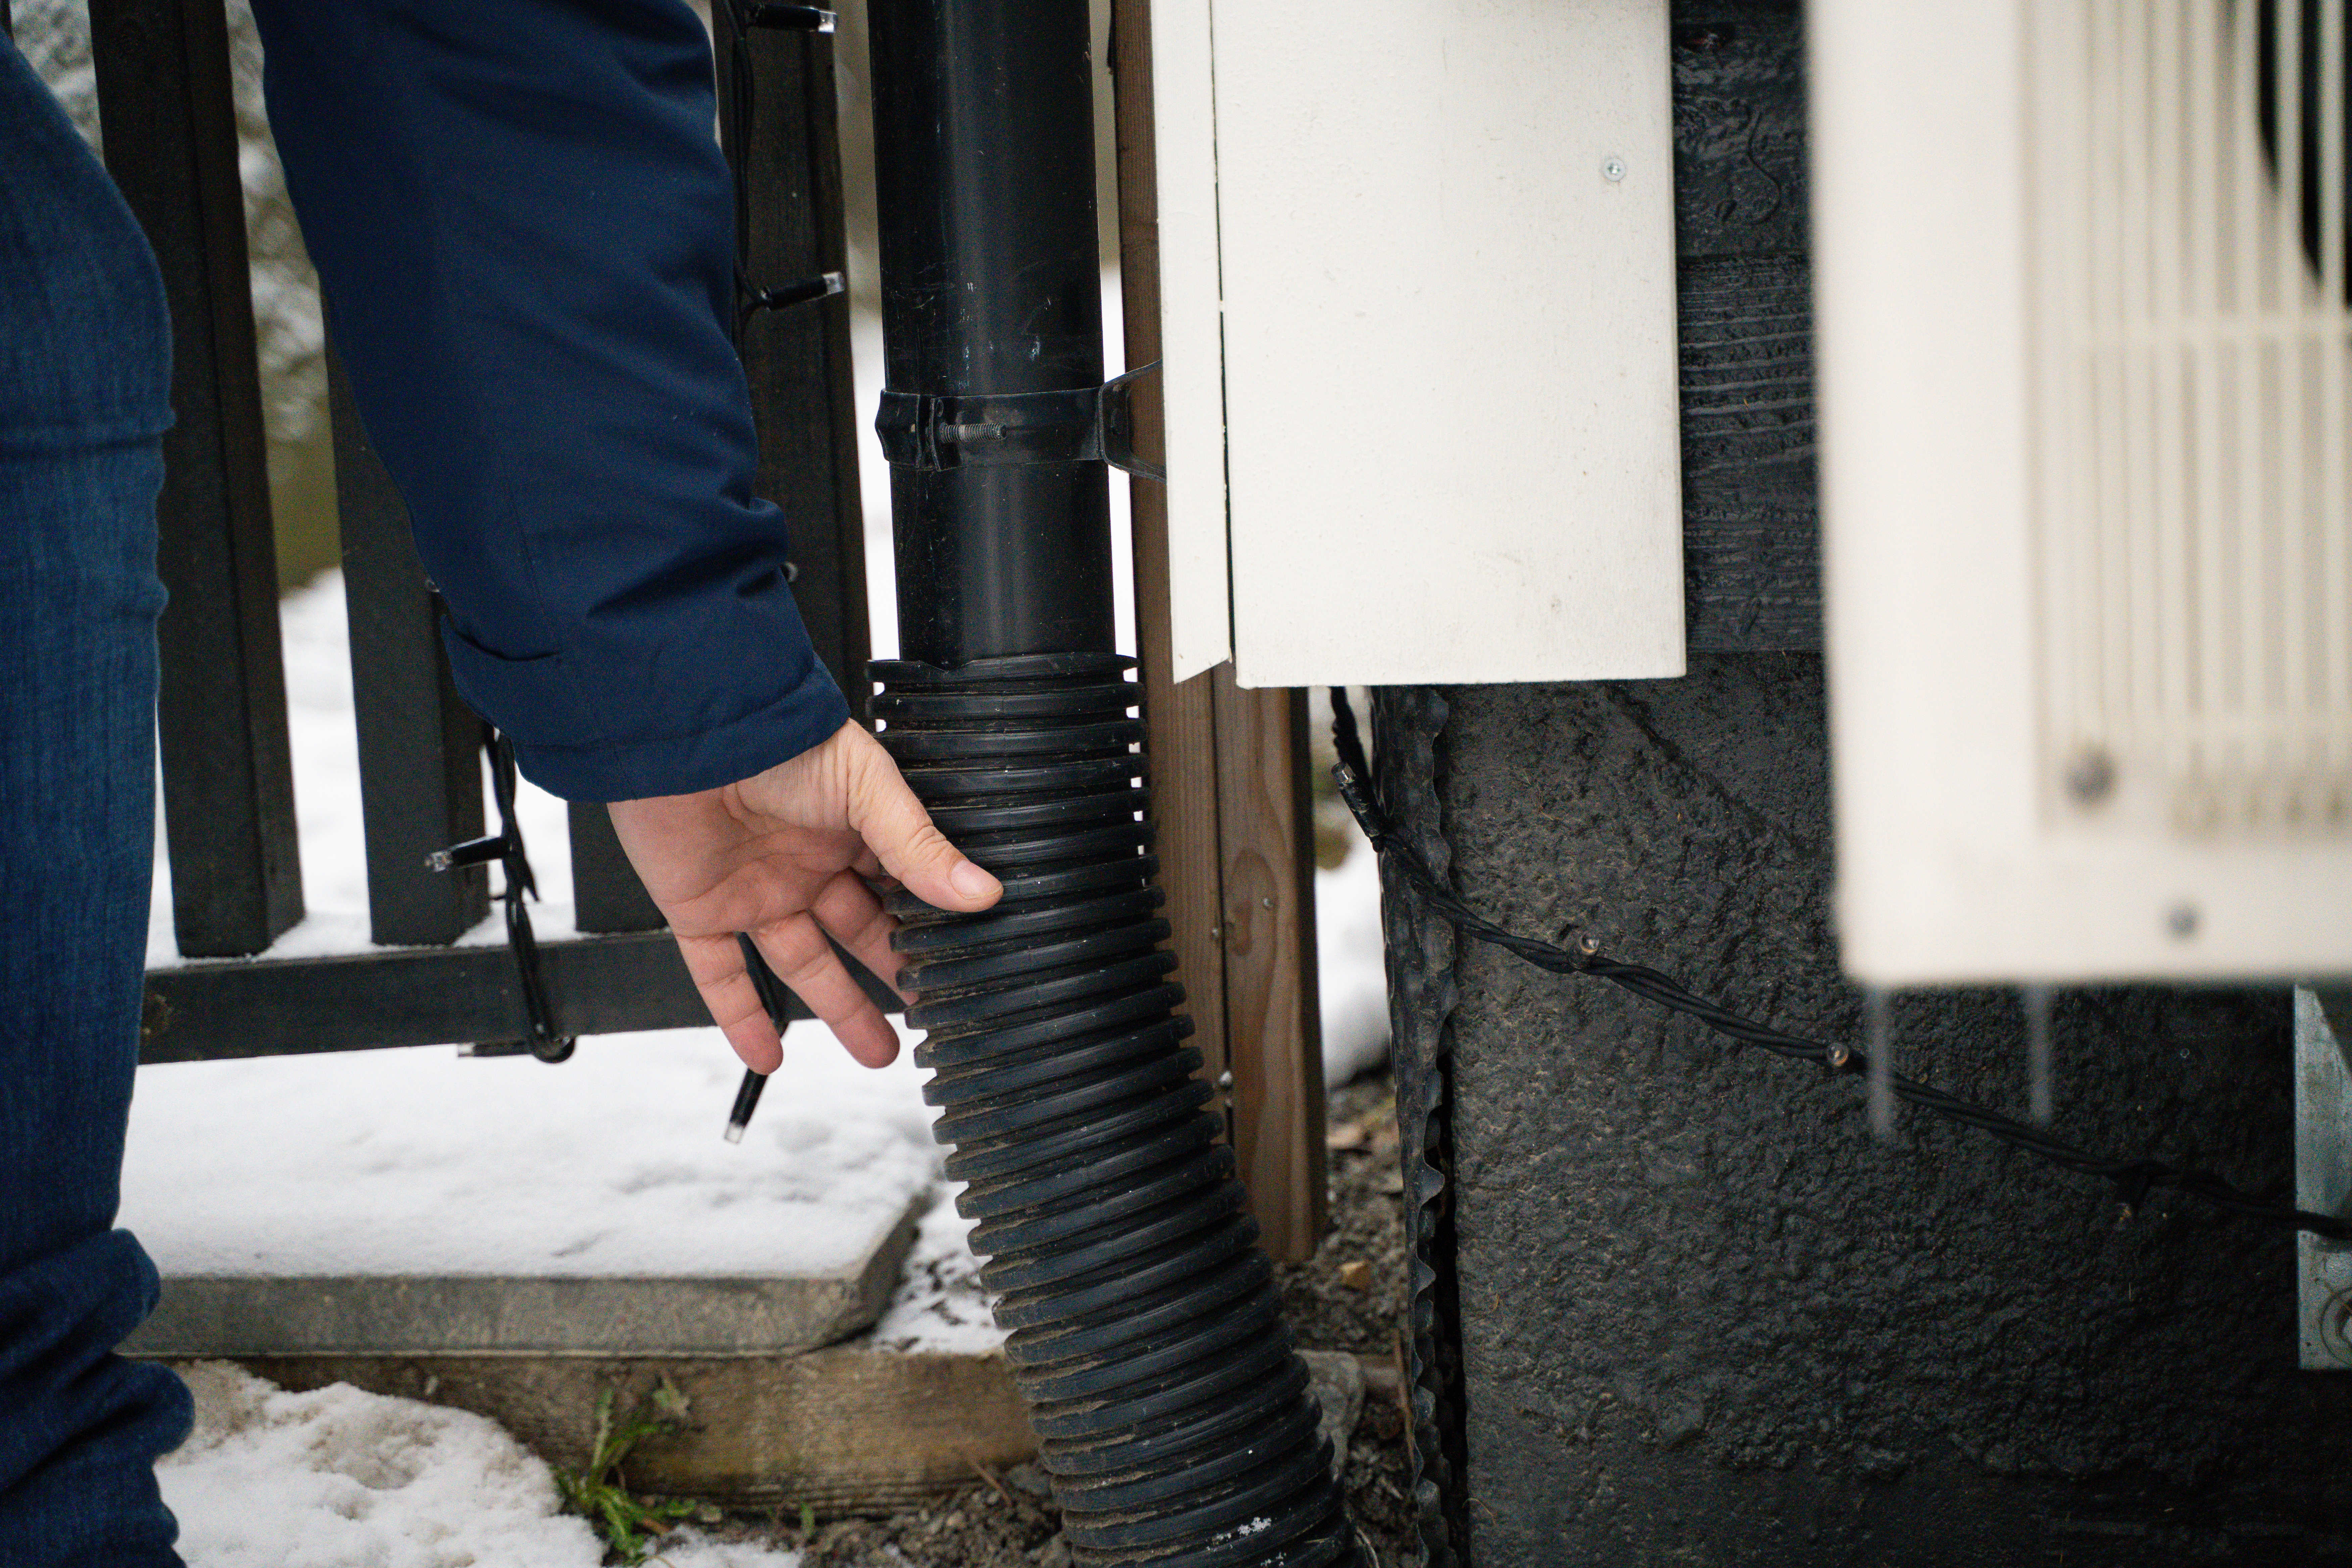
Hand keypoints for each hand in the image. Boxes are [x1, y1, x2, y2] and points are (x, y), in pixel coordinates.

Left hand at [606, 720, 1000, 1072]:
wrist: (687, 733)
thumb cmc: (776, 738)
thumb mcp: (867, 788)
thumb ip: (919, 845)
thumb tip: (981, 892)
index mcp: (851, 826)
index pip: (899, 888)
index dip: (927, 928)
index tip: (957, 966)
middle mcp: (806, 861)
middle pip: (860, 932)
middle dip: (894, 975)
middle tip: (926, 1016)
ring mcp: (756, 888)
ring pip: (802, 963)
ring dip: (837, 1010)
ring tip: (876, 1053)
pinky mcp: (701, 909)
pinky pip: (721, 973)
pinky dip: (740, 1017)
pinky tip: (767, 1053)